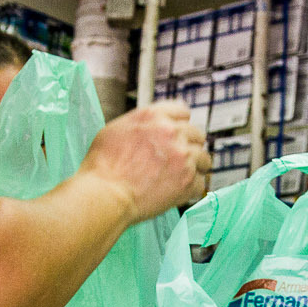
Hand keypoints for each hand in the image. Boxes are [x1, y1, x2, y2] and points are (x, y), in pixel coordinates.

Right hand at [82, 101, 209, 222]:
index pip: (183, 111)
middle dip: (189, 146)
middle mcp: (173, 133)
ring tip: (179, 176)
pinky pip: (200, 183)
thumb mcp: (116, 129)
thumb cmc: (103, 165)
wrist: (105, 195)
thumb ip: (142, 123)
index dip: (179, 124)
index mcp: (154, 116)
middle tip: (176, 159)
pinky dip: (190, 189)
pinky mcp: (187, 182)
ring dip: (194, 167)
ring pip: (204, 159)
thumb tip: (156, 124)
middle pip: (197, 135)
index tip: (176, 135)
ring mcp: (183, 158)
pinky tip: (176, 192)